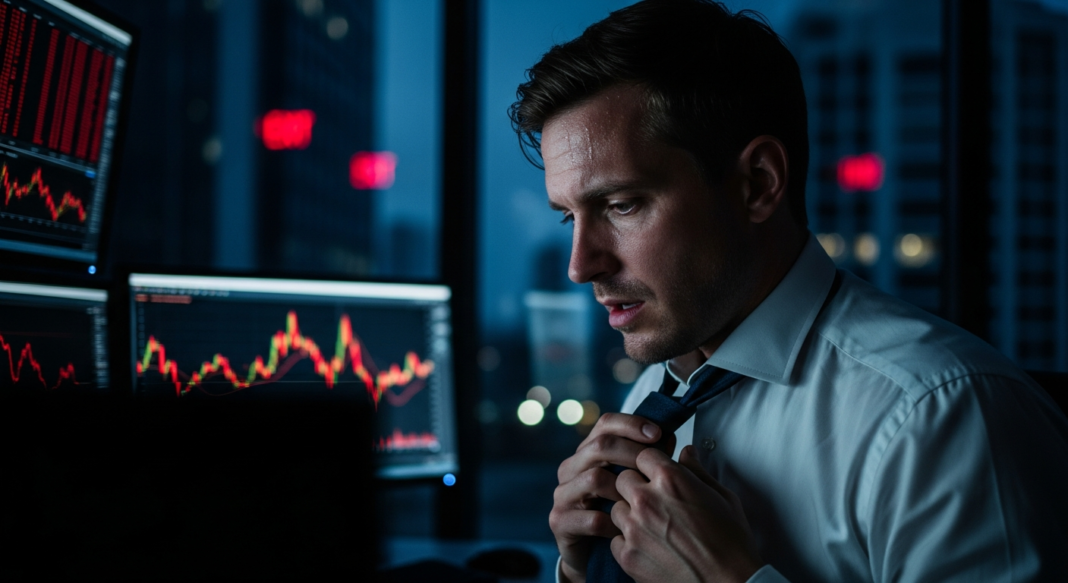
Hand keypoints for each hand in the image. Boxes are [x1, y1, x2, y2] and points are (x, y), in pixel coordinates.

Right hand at [550, 412, 676, 582]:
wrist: (591, 556)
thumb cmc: (618, 513)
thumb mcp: (634, 483)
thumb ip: (648, 460)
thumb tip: (670, 438)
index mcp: (588, 452)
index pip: (606, 424)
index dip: (631, 424)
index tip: (658, 433)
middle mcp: (571, 468)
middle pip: (600, 446)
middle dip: (633, 452)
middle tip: (656, 466)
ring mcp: (562, 494)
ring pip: (594, 479)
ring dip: (624, 489)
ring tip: (645, 502)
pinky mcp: (559, 521)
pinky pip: (591, 519)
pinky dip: (615, 523)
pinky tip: (630, 530)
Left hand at [609, 445, 763, 582]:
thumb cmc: (731, 541)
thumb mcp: (722, 497)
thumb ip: (697, 470)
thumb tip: (686, 451)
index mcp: (670, 479)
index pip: (642, 455)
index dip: (651, 464)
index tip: (657, 474)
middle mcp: (646, 500)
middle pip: (622, 479)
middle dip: (635, 486)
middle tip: (654, 500)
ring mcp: (634, 529)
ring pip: (616, 508)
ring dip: (629, 514)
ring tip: (653, 526)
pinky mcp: (628, 555)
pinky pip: (615, 539)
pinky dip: (627, 542)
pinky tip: (649, 546)